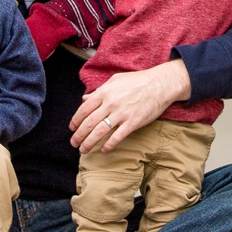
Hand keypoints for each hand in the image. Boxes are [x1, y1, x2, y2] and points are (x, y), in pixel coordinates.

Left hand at [70, 59, 190, 153]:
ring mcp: (122, 114)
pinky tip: (104, 150)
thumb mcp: (115, 80)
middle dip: (79, 135)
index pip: (84, 109)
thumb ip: (99, 90)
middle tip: (73, 143)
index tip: (72, 128)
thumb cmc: (138, 81)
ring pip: (100, 132)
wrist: (160, 84)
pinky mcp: (133, 122)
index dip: (76, 120)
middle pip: (89, 122)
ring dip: (89, 143)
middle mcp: (110, 103)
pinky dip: (109, 145)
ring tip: (83, 150)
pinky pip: (117, 137)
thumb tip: (85, 98)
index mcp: (105, 92)